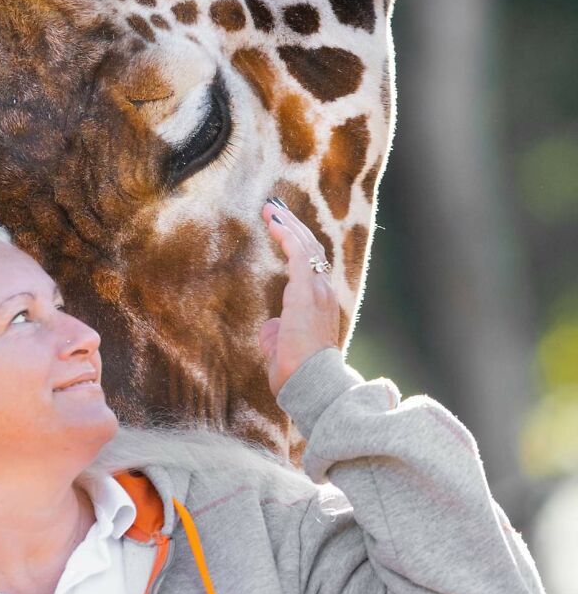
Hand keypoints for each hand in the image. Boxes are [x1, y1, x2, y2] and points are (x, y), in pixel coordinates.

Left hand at [258, 199, 340, 399]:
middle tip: (274, 209)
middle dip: (292, 227)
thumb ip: (278, 333)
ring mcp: (318, 291)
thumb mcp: (283, 349)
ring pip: (306, 247)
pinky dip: (286, 235)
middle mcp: (323, 293)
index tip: (282, 229)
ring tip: (271, 209)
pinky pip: (298, 254)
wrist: (310, 384)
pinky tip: (274, 222)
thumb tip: (272, 326)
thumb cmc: (297, 374)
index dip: (297, 245)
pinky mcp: (307, 292)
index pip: (312, 267)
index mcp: (320, 306)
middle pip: (310, 250)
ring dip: (287, 225)